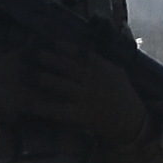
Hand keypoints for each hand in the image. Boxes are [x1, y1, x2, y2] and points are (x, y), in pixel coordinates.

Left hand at [0, 37, 155, 158]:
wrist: (131, 120)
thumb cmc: (122, 94)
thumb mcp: (117, 71)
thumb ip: (101, 60)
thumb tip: (86, 48)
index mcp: (102, 68)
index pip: (82, 54)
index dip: (66, 48)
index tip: (52, 42)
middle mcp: (93, 81)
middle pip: (69, 67)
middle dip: (52, 60)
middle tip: (36, 54)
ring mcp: (86, 98)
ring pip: (63, 86)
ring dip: (46, 79)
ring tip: (31, 74)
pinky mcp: (81, 115)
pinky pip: (59, 110)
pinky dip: (44, 107)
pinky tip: (31, 104)